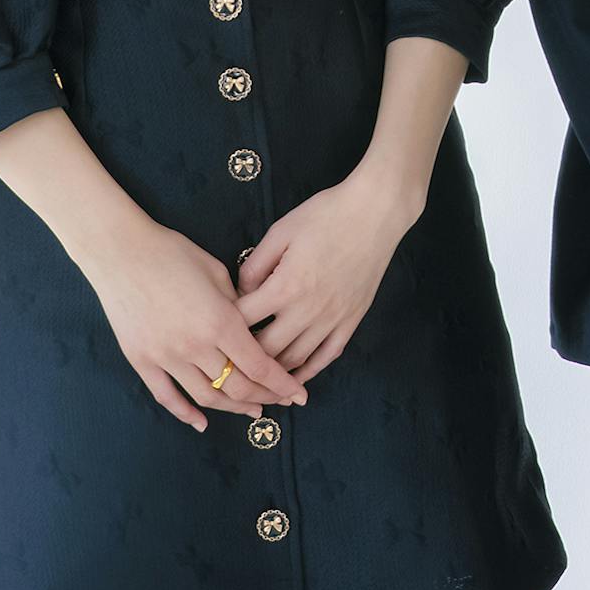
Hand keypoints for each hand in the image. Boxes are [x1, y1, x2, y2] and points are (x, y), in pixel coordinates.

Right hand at [80, 217, 308, 430]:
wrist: (121, 252)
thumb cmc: (173, 253)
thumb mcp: (217, 273)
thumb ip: (237, 306)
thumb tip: (251, 328)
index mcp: (220, 321)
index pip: (260, 366)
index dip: (282, 384)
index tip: (298, 394)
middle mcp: (195, 346)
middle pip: (237, 386)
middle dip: (265, 397)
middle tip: (281, 401)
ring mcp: (166, 357)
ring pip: (206, 397)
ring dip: (233, 408)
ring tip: (252, 410)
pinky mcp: (142, 361)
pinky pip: (166, 397)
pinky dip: (185, 414)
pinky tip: (201, 423)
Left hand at [235, 170, 423, 387]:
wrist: (375, 212)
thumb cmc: (326, 215)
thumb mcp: (281, 231)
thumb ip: (255, 265)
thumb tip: (242, 292)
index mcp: (285, 286)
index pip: (242, 320)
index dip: (223, 325)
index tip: (214, 326)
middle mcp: (307, 310)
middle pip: (265, 350)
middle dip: (244, 357)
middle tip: (229, 357)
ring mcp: (332, 319)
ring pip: (295, 359)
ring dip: (272, 370)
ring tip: (255, 372)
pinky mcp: (351, 320)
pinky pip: (327, 356)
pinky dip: (308, 371)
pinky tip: (294, 377)